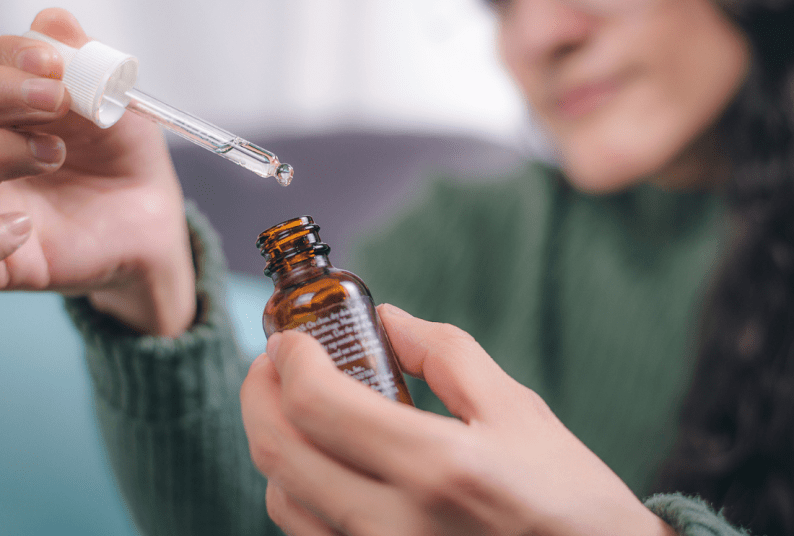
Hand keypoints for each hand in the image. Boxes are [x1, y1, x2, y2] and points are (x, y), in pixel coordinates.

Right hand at [0, 8, 194, 335]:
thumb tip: (54, 20)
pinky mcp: (2, 254)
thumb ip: (89, 69)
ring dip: (1, 152)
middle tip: (54, 98)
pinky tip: (24, 226)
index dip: (9, 59)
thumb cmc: (128, 163)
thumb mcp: (122, 112)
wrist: (150, 227)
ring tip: (53, 155)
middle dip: (3, 92)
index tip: (51, 64)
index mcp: (12, 109)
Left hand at [241, 304, 676, 535]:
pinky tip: (323, 459)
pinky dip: (297, 487)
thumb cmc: (565, 496)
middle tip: (274, 363)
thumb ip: (444, 354)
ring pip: (281, 498)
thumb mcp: (516, 409)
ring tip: (298, 406)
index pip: (318, 405)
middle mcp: (392, 525)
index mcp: (435, 466)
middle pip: (279, 452)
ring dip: (276, 441)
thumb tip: (385, 318)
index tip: (291, 337)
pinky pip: (306, 533)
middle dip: (259, 394)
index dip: (289, 360)